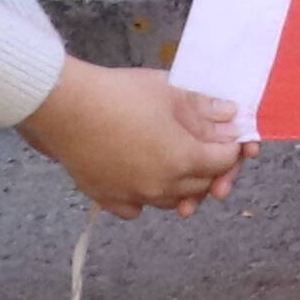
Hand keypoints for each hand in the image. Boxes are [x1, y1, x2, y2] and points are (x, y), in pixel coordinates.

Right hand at [24, 57, 252, 216]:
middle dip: (211, 167)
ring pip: (172, 201)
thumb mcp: (170, 91)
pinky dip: (144, 198)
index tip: (230, 136)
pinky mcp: (107, 199)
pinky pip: (136, 208)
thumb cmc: (121, 95)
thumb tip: (231, 115)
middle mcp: (162, 187)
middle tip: (208, 147)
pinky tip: (143, 179)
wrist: (67, 108)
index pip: (223, 161)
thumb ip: (205, 107)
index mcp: (183, 160)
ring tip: (178, 164)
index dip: (232, 147)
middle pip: (201, 185)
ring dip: (182, 186)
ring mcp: (133, 196)